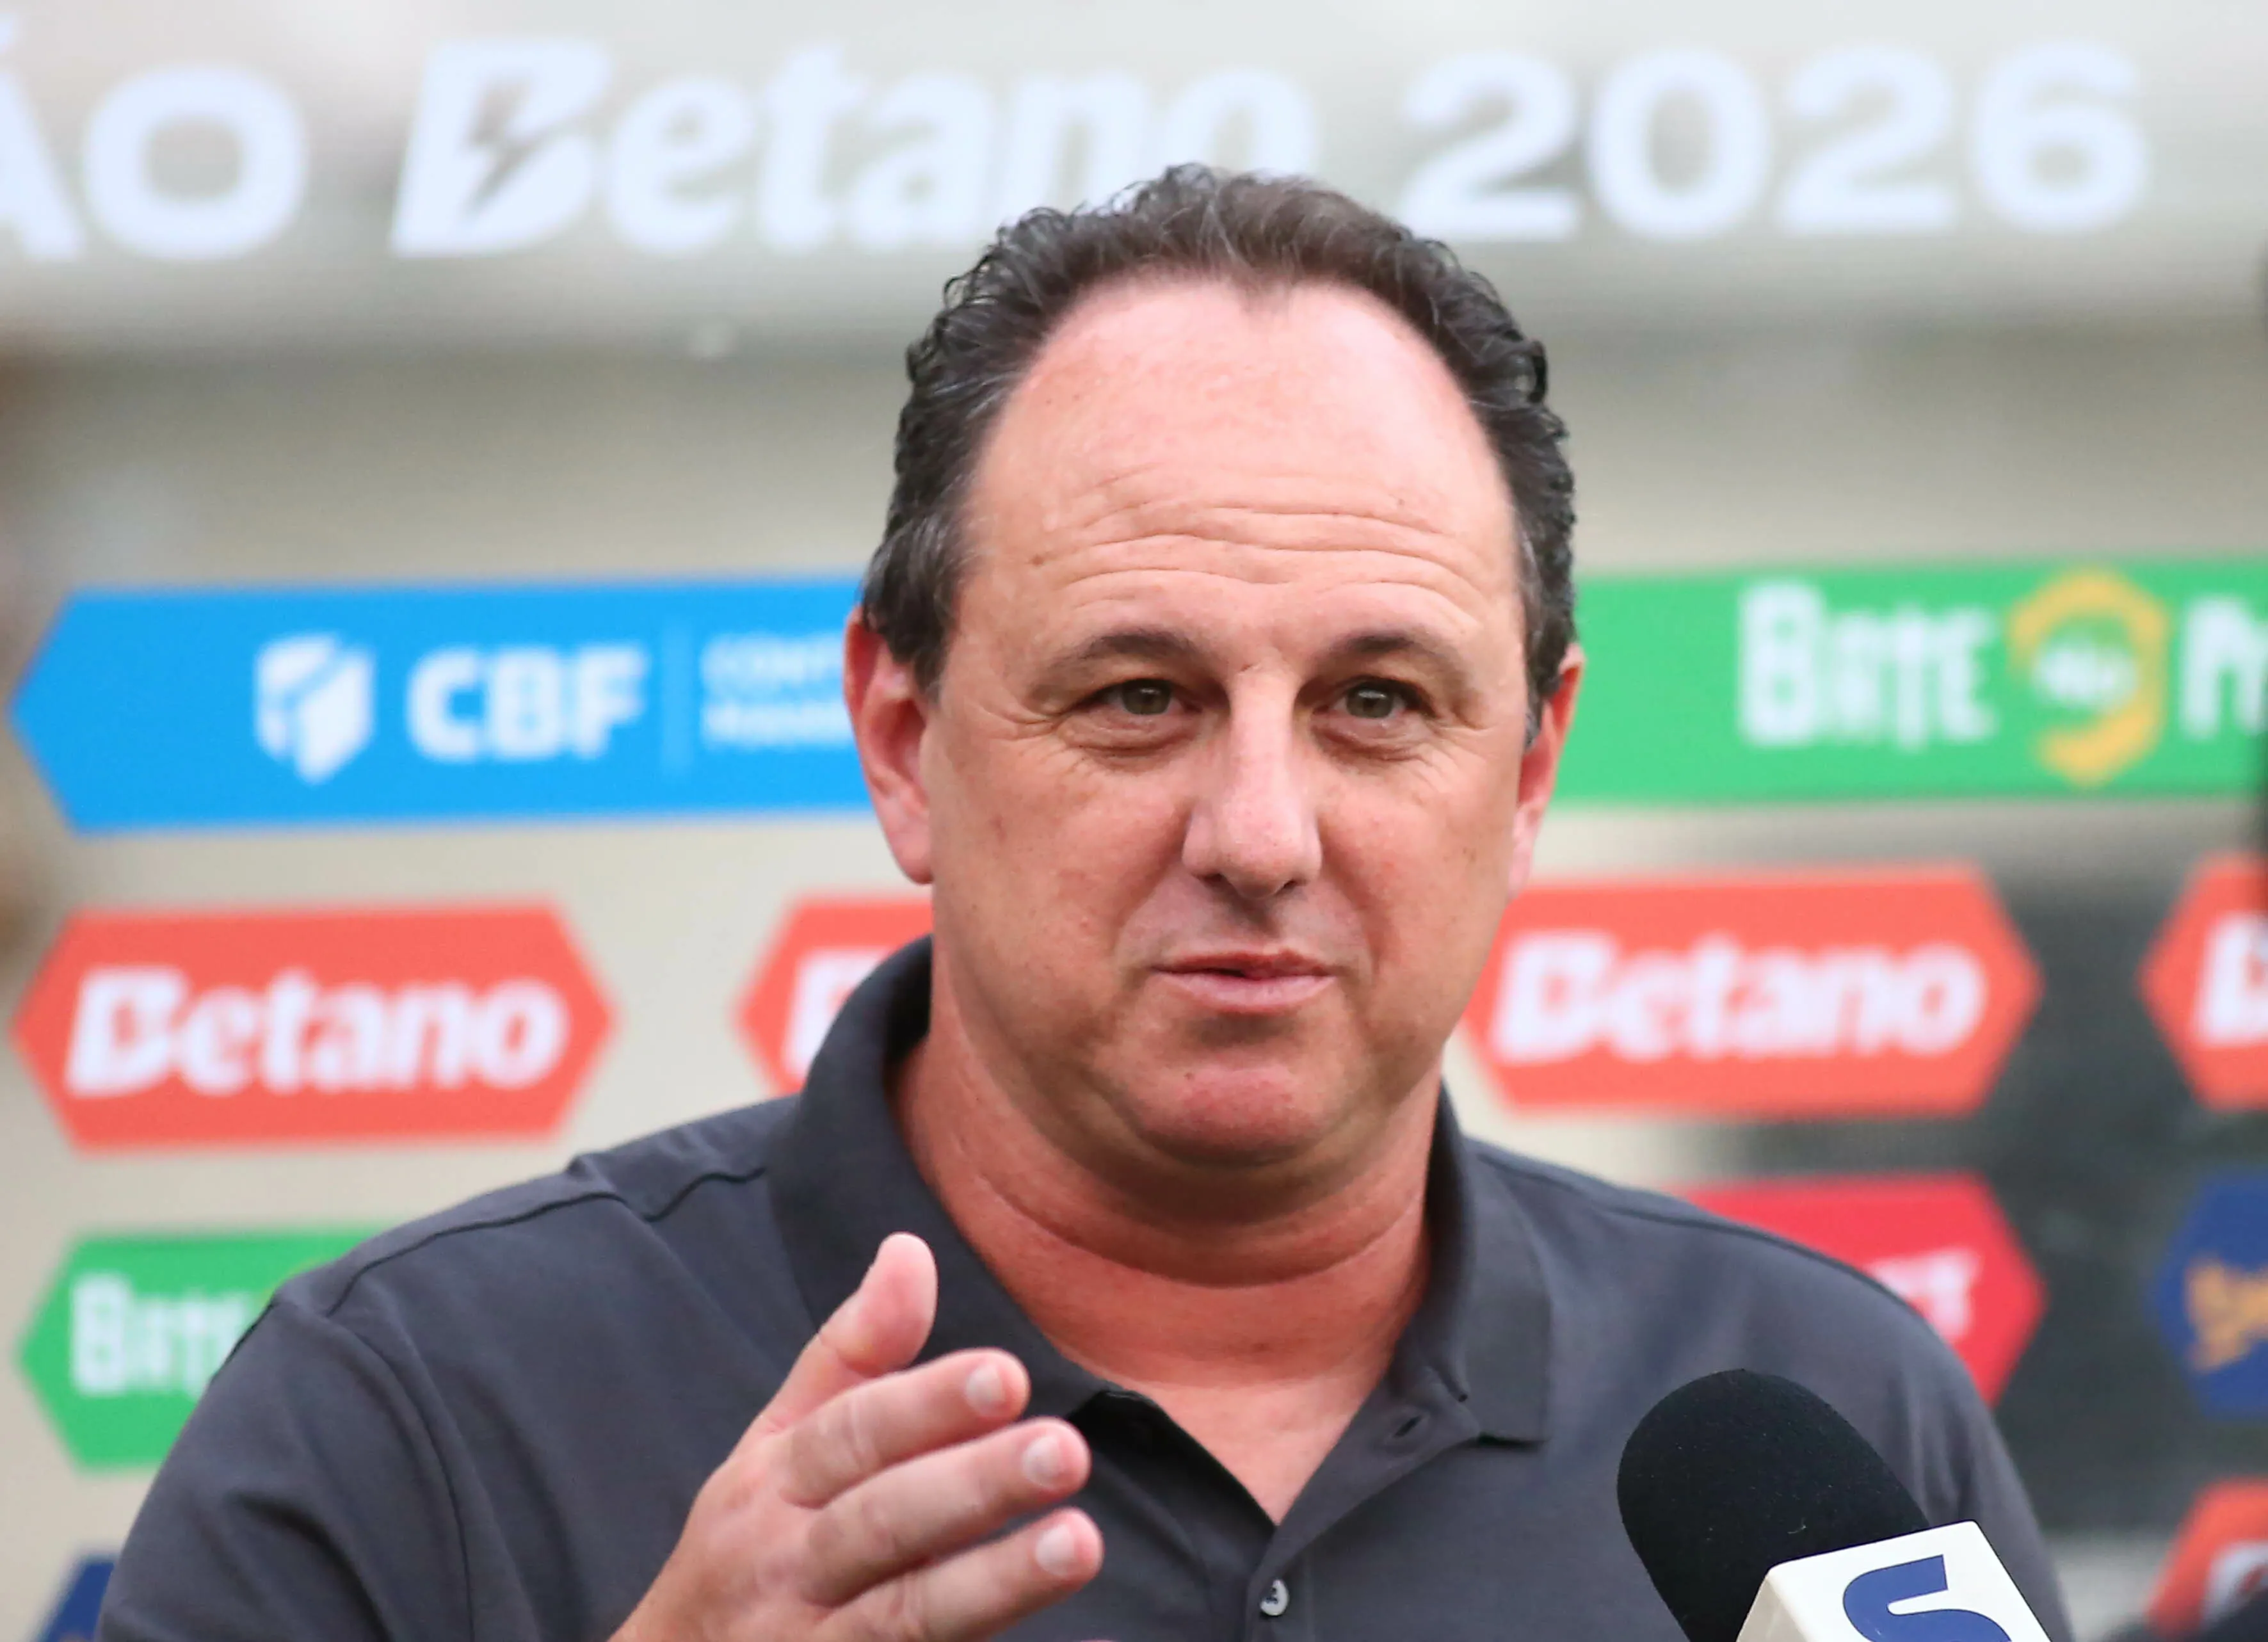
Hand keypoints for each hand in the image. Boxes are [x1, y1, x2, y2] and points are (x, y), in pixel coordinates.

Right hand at [613, 1233, 1102, 1641]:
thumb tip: (911, 1248)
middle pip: (880, 1524)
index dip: (927, 1405)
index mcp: (772, 1487)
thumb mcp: (772, 1450)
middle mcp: (787, 1570)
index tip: (1009, 1374)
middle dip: (971, 1487)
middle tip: (1063, 1450)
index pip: (851, 1435)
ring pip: (905, 1620)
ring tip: (1080, 1543)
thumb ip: (850, 1356)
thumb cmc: (744, 1553)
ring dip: (994, 1584)